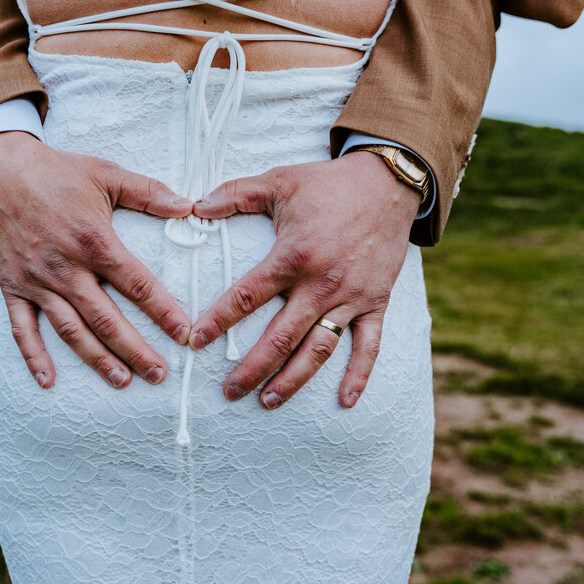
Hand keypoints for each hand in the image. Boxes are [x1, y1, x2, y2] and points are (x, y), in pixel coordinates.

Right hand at [0, 131, 193, 388]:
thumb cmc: (57, 171)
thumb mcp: (106, 174)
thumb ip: (148, 192)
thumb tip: (189, 205)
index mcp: (93, 240)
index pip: (137, 284)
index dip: (163, 311)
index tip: (185, 334)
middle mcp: (66, 267)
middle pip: (106, 319)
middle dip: (136, 350)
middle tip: (160, 375)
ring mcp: (37, 280)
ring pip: (71, 330)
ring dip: (97, 359)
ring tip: (123, 381)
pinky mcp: (13, 286)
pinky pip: (22, 328)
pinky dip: (33, 357)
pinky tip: (49, 382)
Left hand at [189, 153, 419, 408]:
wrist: (388, 182)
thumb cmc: (328, 183)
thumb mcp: (278, 181)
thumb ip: (234, 194)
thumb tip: (194, 205)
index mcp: (293, 256)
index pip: (246, 297)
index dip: (218, 322)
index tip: (195, 342)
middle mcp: (321, 284)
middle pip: (280, 337)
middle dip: (252, 368)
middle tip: (228, 392)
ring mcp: (351, 297)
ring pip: (318, 349)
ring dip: (293, 379)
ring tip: (267, 401)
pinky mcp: (375, 302)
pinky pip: (368, 345)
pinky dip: (359, 375)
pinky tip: (345, 402)